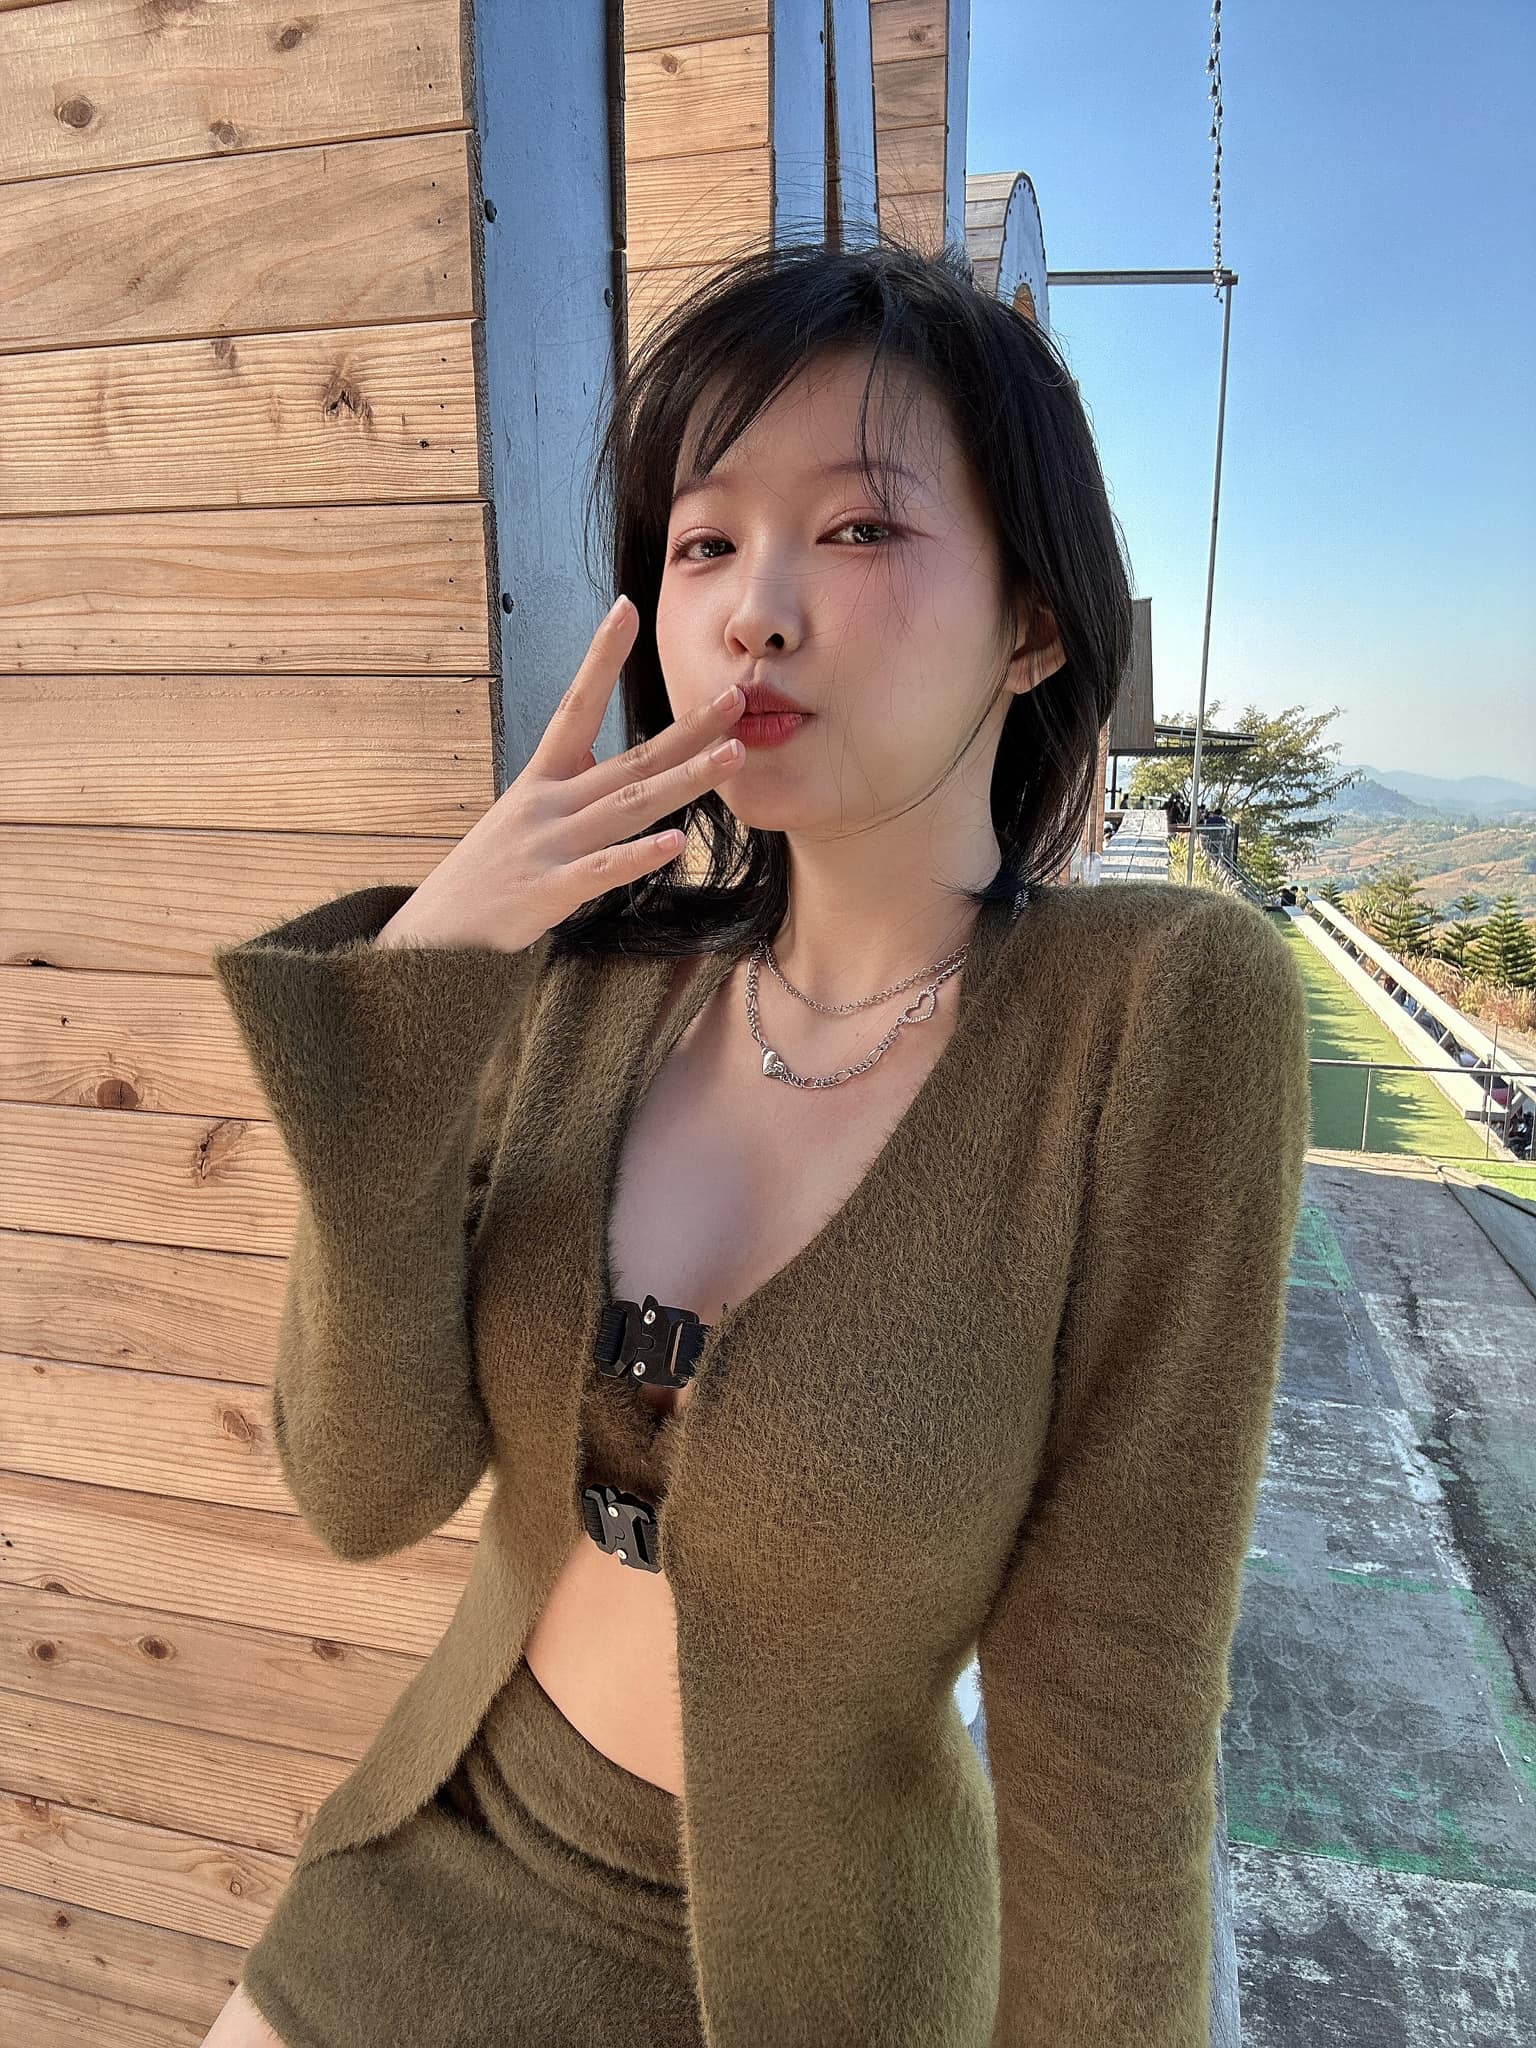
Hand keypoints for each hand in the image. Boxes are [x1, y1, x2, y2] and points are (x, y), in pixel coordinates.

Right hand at [376, 597, 744, 951]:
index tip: (627, 610)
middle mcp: (547, 804)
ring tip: (733, 754)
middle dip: (686, 727)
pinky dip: (638, 856)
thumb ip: (563, 784)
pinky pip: (602, 871)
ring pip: (628, 806)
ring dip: (684, 779)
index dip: (600, 658)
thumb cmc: (485, 876)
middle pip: (629, 757)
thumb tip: (595, 749)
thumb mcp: (521, 816)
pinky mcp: (548, 892)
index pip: (575, 705)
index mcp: (540, 780)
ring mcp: (549, 846)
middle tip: (735, 696)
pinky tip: (676, 843)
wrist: (433, 937)